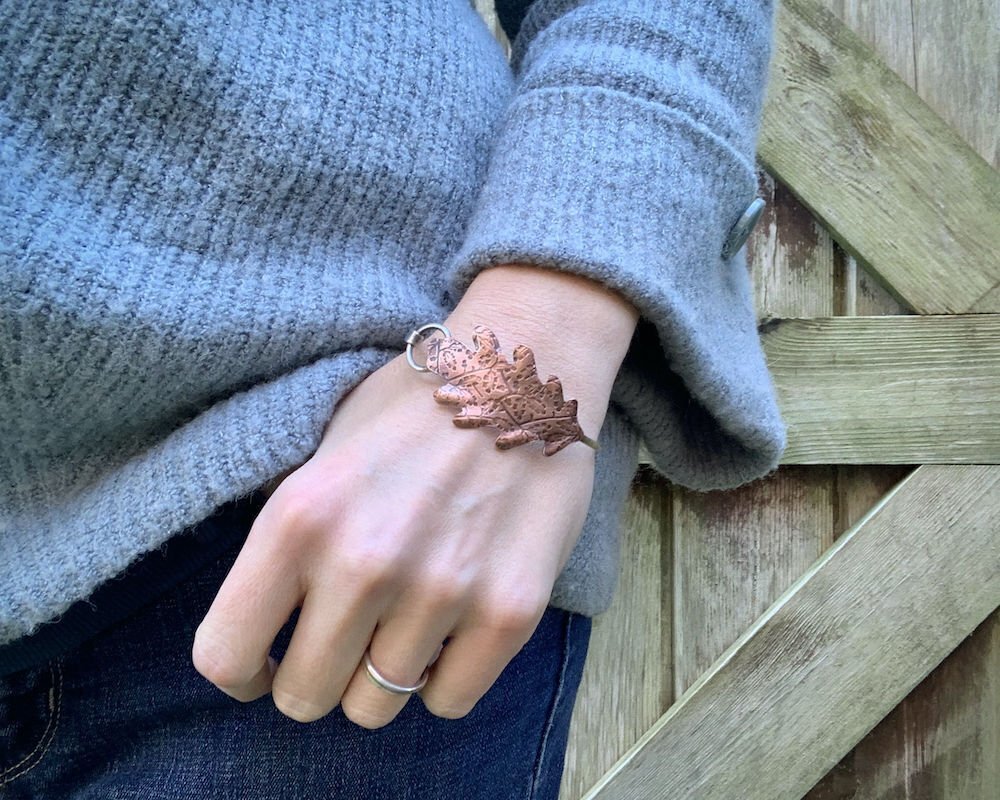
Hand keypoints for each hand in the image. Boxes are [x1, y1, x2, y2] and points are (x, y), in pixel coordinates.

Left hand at [192, 265, 637, 726]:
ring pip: (377, 706)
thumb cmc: (412, 413)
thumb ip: (287, 540)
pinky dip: (445, 676)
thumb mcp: (322, 455)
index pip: (224, 655)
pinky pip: (450, 702)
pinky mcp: (509, 611)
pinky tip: (452, 627)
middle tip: (345, 640)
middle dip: (317, 677)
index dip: (241, 673)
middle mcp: (363, 561)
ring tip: (406, 619)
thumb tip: (265, 628)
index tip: (264, 667)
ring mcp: (441, 591)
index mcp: (299, 517)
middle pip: (304, 697)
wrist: (521, 376)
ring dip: (384, 673)